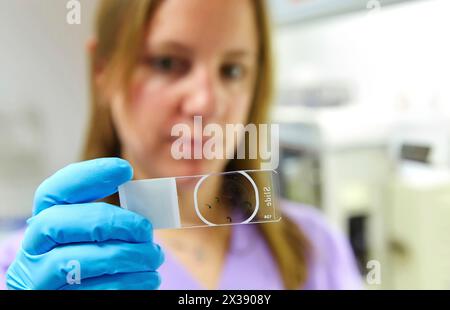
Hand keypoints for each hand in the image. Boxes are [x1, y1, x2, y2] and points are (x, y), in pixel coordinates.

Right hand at [6, 158, 163, 289]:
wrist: (72, 299)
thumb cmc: (91, 267)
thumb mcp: (91, 240)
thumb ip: (106, 224)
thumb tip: (143, 213)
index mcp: (44, 225)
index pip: (53, 192)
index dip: (87, 176)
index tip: (124, 169)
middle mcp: (33, 248)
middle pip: (62, 222)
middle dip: (113, 222)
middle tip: (146, 230)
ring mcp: (38, 279)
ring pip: (80, 260)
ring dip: (128, 256)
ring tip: (154, 256)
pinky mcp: (55, 302)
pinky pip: (94, 290)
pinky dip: (128, 282)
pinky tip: (149, 278)